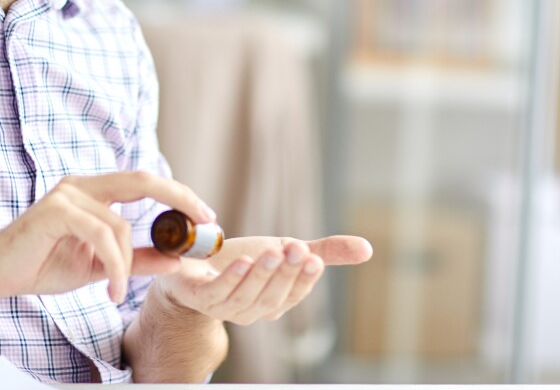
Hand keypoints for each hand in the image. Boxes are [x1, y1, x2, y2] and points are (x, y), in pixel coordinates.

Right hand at [0, 172, 213, 304]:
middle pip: (141, 179)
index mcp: (93, 191)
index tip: (207, 215)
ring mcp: (67, 194)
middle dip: (179, 199)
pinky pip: (101, 235)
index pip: (144, 182)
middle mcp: (81, 184)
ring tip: (118, 290)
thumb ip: (136, 259)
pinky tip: (111, 289)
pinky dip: (114, 265)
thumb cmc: (42, 265)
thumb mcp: (100, 265)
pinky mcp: (55, 210)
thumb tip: (178, 259)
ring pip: (120, 224)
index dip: (178, 194)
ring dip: (127, 264)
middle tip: (204, 224)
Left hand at [151, 234, 371, 325]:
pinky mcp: (200, 297)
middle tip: (297, 250)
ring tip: (274, 251)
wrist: (192, 263)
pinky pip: (219, 293)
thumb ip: (324, 251)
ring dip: (262, 275)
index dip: (304, 277)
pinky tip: (243, 260)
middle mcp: (252, 311)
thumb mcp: (285, 249)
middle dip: (287, 274)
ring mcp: (225, 308)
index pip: (295, 294)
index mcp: (276, 302)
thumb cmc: (243, 260)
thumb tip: (368, 248)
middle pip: (274, 297)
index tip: (313, 256)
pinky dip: (232, 279)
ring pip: (248, 297)